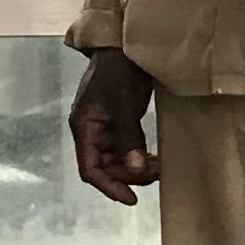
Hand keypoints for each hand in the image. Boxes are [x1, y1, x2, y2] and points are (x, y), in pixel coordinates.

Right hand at [69, 48, 159, 206]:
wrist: (126, 45)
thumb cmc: (119, 70)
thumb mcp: (124, 102)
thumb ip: (128, 135)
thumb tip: (135, 167)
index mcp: (84, 126)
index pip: (89, 168)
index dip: (109, 186)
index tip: (131, 198)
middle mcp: (91, 131)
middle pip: (105, 168)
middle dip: (129, 176)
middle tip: (156, 173)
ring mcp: (104, 128)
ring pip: (117, 161)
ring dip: (136, 168)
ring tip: (159, 167)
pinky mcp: (118, 124)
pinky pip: (125, 150)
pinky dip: (139, 158)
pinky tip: (155, 159)